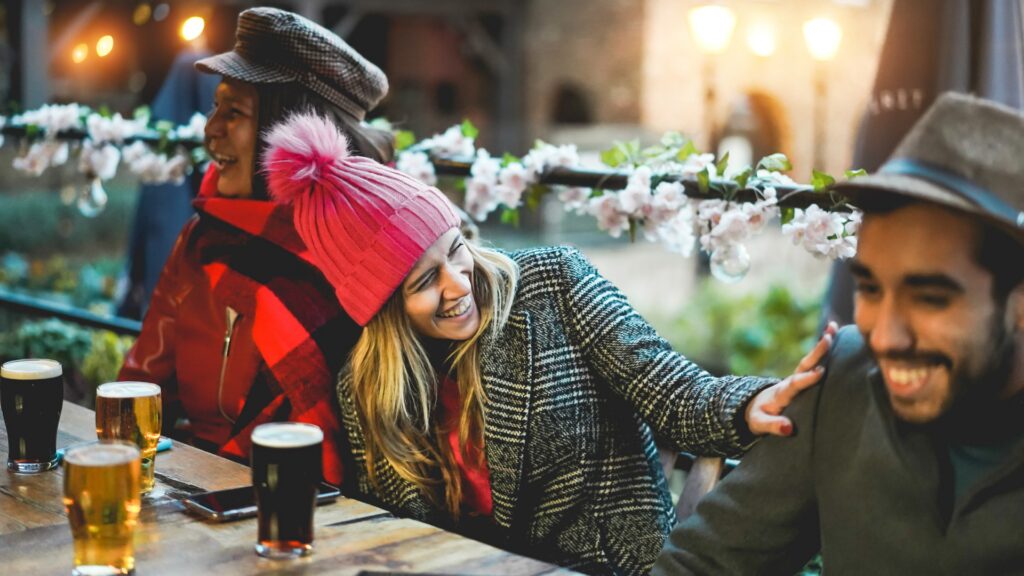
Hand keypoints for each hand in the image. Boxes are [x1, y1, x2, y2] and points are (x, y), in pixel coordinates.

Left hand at [745, 321, 837, 436]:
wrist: (756, 406)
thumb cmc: (758, 417)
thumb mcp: (759, 424)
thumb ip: (772, 426)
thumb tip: (788, 429)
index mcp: (781, 394)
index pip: (794, 385)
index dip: (806, 379)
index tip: (819, 372)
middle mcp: (789, 382)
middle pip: (803, 366)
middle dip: (816, 353)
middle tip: (828, 339)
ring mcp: (796, 377)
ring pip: (810, 360)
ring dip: (821, 344)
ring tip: (833, 327)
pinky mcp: (802, 377)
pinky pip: (814, 361)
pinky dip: (823, 348)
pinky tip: (835, 333)